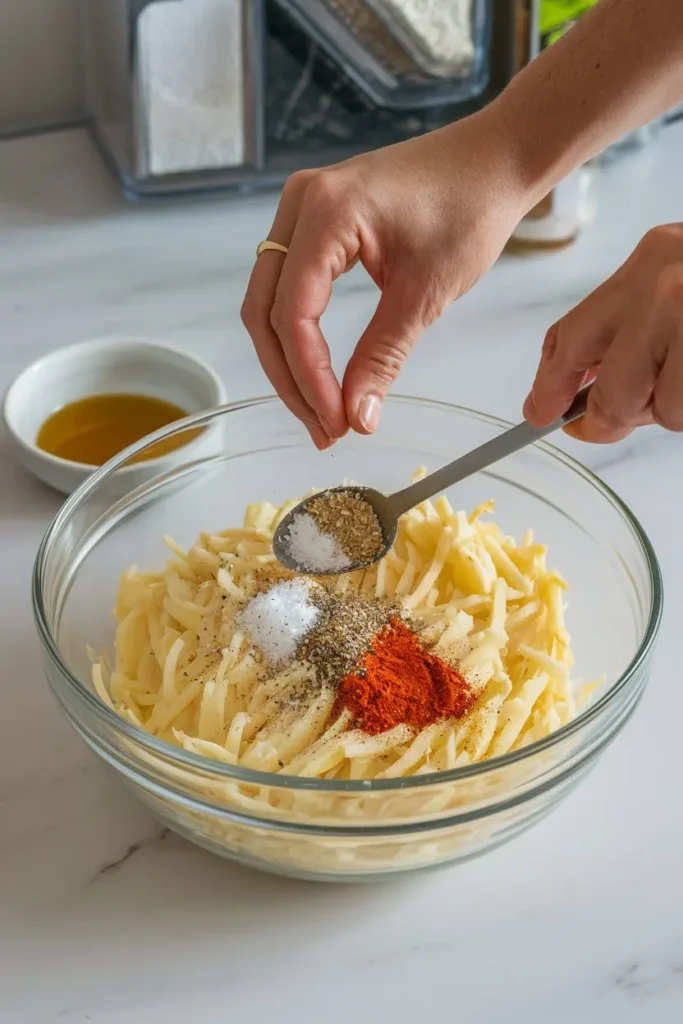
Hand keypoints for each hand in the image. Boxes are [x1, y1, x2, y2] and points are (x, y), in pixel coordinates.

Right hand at [241, 108, 526, 448]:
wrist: (494, 161)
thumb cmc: (470, 207)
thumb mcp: (427, 292)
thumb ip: (383, 357)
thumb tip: (357, 418)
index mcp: (327, 211)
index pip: (293, 312)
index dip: (308, 377)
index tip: (335, 422)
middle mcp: (301, 203)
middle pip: (265, 310)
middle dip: (290, 378)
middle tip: (323, 430)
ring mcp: (303, 210)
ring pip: (270, 302)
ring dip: (289, 362)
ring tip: (322, 412)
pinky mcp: (316, 223)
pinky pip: (289, 287)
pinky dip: (299, 334)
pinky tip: (319, 372)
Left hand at [524, 223, 682, 441]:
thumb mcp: (677, 275)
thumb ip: (629, 321)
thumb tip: (573, 390)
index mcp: (651, 259)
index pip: (572, 333)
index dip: (550, 383)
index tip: (538, 411)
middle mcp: (667, 289)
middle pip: (610, 390)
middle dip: (606, 420)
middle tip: (603, 425)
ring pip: (657, 409)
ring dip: (668, 408)